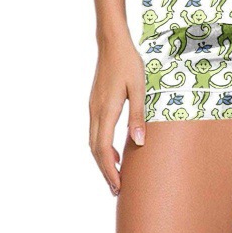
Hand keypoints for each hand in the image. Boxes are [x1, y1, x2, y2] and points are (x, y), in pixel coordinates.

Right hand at [88, 37, 146, 195]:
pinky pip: (95, 131)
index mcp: (106, 110)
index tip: (118, 187)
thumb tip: (138, 143)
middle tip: (117, 190)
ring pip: (93, 141)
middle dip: (105, 171)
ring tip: (116, 175)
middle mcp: (95, 112)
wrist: (111, 42)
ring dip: (103, 159)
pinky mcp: (95, 102)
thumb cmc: (128, 63)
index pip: (102, 149)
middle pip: (95, 150)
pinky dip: (102, 146)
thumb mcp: (138, 88)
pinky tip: (113, 149)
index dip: (109, 171)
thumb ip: (137, 115)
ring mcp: (93, 107)